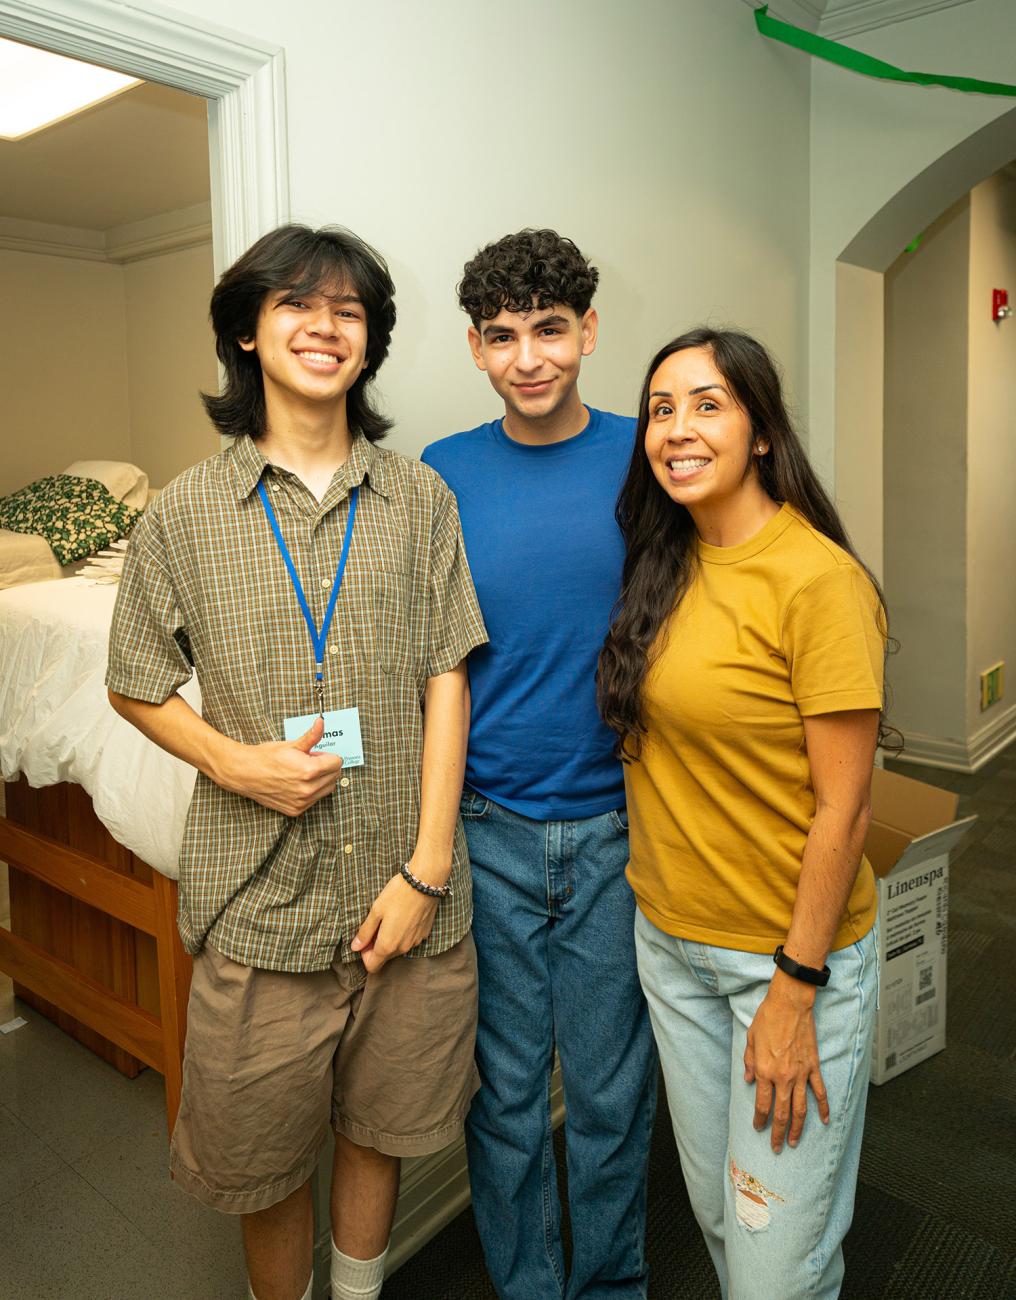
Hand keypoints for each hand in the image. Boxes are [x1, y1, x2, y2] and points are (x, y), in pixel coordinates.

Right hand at [223, 715, 343, 815]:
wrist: (245, 773)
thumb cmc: (266, 757)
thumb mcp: (291, 744)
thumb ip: (311, 736)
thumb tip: (322, 723)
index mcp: (309, 770)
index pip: (337, 762)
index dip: (327, 755)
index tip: (316, 753)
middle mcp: (307, 789)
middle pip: (335, 776)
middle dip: (326, 767)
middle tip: (310, 761)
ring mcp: (302, 802)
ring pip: (327, 789)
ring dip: (322, 780)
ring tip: (304, 772)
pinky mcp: (296, 810)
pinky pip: (315, 800)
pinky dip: (312, 791)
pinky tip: (298, 783)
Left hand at [351, 872, 440, 972]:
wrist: (425, 882)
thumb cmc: (397, 894)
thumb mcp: (375, 911)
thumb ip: (365, 932)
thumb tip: (355, 947)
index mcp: (387, 945)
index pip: (372, 966)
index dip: (365, 955)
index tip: (366, 938)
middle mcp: (403, 948)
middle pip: (385, 958)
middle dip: (377, 946)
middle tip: (377, 924)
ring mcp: (415, 942)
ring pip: (397, 949)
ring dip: (391, 939)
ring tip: (391, 918)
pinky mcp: (424, 934)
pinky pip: (409, 940)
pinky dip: (403, 933)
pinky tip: (403, 916)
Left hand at [744, 971, 828, 1152]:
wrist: (790, 1004)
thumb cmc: (767, 1018)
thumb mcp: (750, 1039)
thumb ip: (749, 1063)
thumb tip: (750, 1081)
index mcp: (765, 1071)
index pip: (762, 1104)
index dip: (760, 1120)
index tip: (758, 1128)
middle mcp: (783, 1077)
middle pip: (781, 1113)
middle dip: (777, 1133)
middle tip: (776, 1148)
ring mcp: (800, 1074)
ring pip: (800, 1108)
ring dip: (797, 1128)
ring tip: (794, 1142)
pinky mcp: (813, 1067)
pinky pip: (820, 1092)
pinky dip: (823, 1107)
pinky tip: (824, 1120)